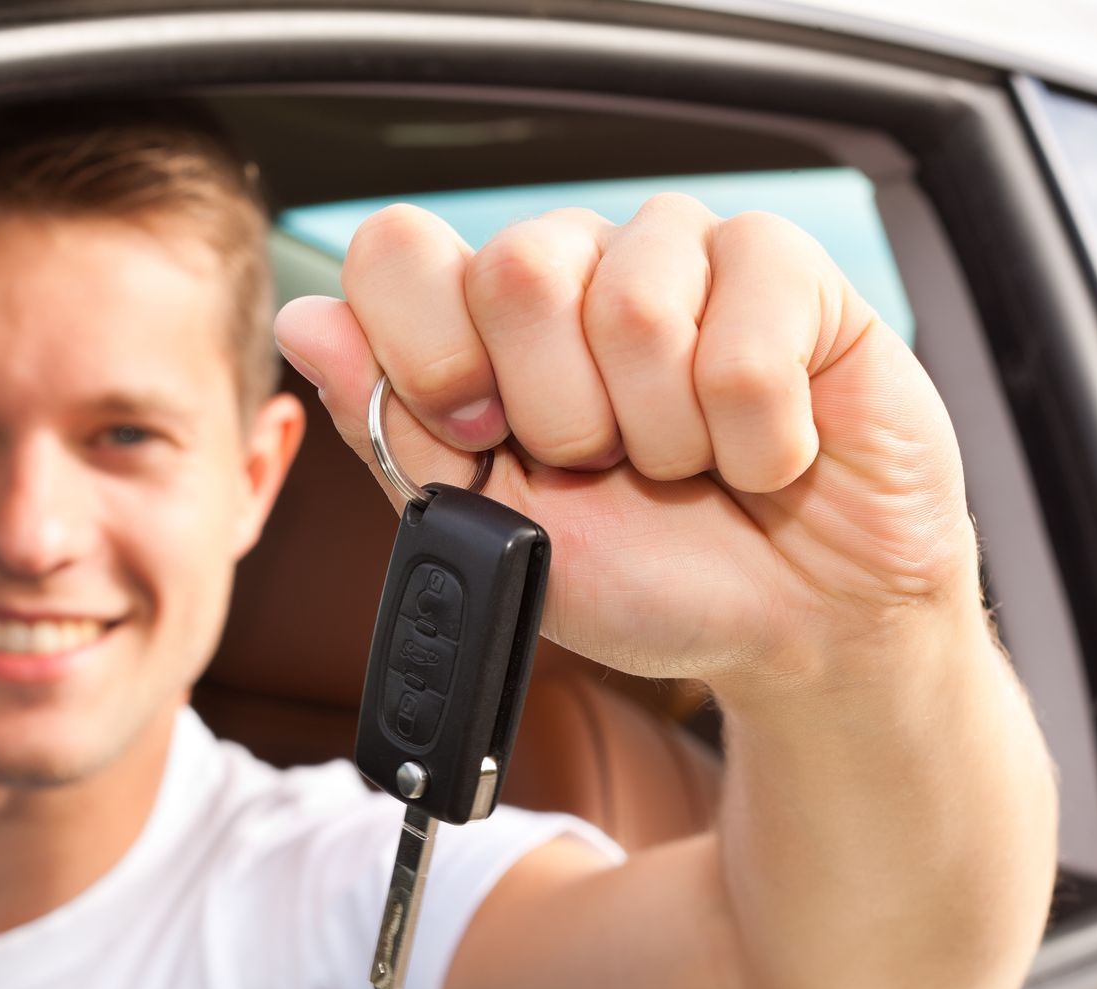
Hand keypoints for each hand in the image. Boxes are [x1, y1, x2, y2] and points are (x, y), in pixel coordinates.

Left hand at [272, 198, 980, 695]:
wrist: (792, 629)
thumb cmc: (648, 578)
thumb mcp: (493, 529)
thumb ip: (393, 431)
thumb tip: (303, 321)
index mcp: (482, 317)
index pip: (397, 251)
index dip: (429, 357)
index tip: (484, 439)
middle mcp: (574, 264)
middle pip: (515, 269)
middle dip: (562, 417)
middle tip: (609, 467)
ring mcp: (681, 254)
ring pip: (633, 309)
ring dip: (665, 439)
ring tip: (693, 466)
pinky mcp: (789, 271)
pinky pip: (744, 342)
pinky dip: (753, 439)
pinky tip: (765, 453)